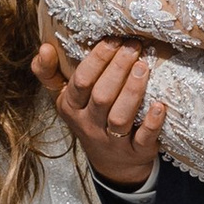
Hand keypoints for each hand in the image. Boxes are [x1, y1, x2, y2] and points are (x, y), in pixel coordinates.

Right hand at [32, 36, 165, 188]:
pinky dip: (152, 123)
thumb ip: (50, 73)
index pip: (81, 82)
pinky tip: (159, 106)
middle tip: (133, 46)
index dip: (97, 60)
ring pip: (120, 117)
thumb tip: (44, 47)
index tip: (113, 39)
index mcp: (71, 107)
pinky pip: (143, 139)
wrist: (112, 164)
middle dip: (117, 69)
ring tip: (143, 67)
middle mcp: (90, 125)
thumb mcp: (66, 98)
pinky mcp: (136, 152)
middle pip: (101, 97)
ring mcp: (113, 141)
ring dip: (132, 91)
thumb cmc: (90, 118)